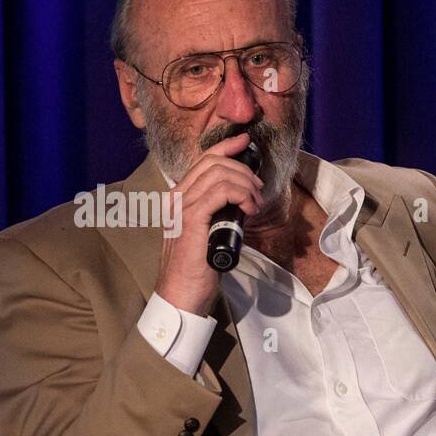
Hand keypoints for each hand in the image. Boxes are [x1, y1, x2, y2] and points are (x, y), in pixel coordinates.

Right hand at [155, 132, 265, 315]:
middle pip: (213, 163)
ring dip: (246, 185)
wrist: (182, 293)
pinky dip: (240, 196)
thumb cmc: (198, 267)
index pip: (203, 160)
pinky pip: (220, 192)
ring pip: (219, 175)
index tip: (245, 142)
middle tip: (259, 191)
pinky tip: (249, 210)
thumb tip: (243, 200)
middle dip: (243, 171)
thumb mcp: (210, 231)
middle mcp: (176, 197)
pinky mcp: (191, 219)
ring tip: (255, 204)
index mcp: (179, 197)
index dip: (226, 146)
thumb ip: (219, 212)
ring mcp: (181, 207)